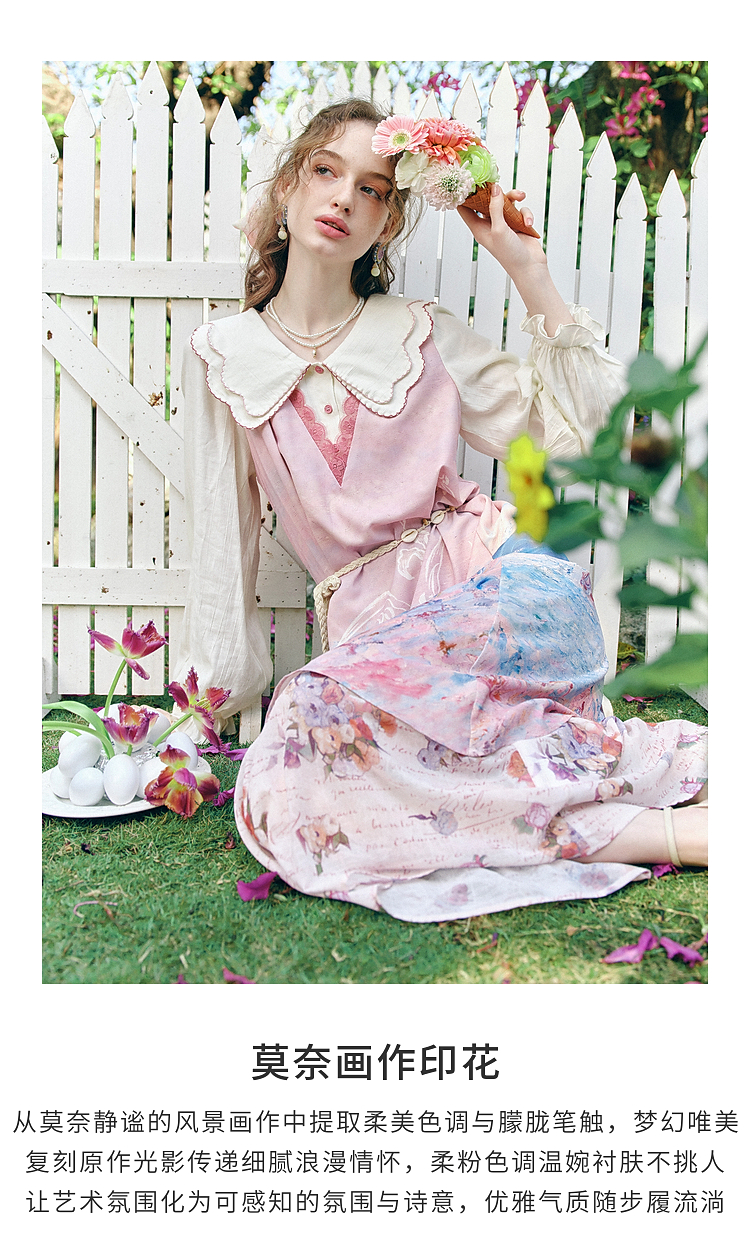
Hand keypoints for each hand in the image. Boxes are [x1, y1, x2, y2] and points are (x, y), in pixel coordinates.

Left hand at [458, 184, 573, 335]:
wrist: (530, 267)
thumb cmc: (509, 254)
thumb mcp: (499, 229)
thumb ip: (495, 207)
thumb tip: (493, 187)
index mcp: (478, 228)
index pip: (465, 208)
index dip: (464, 195)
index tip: (466, 179)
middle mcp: (489, 224)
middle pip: (486, 199)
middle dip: (493, 188)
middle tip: (495, 174)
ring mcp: (504, 223)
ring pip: (505, 201)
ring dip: (514, 197)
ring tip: (521, 196)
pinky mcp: (517, 223)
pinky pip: (520, 210)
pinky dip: (525, 214)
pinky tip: (528, 224)